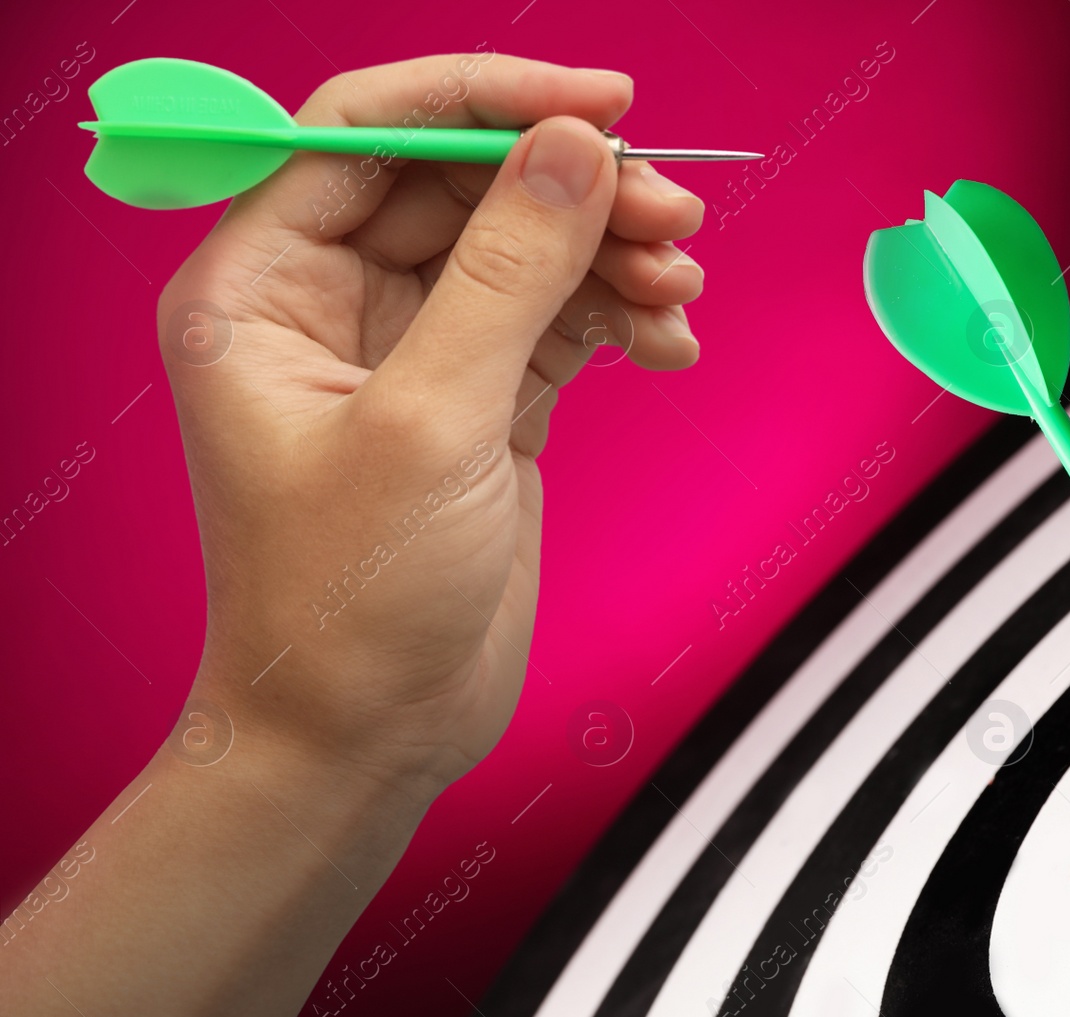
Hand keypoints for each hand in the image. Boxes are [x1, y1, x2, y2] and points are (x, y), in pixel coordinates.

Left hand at [163, 51, 704, 801]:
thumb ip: (507, 275)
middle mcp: (330, 305)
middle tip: (673, 210)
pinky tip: (670, 344)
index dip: (485, 97)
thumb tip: (574, 149)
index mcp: (261, 288)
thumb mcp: (431, 425)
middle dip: (574, 191)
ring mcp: (414, 354)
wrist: (371, 738)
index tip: (600, 103)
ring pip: (526, 250)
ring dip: (612, 255)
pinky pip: (559, 321)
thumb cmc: (350, 605)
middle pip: (466, 186)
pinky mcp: (482, 402)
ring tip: (680, 287)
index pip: (367, 132)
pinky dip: (620, 320)